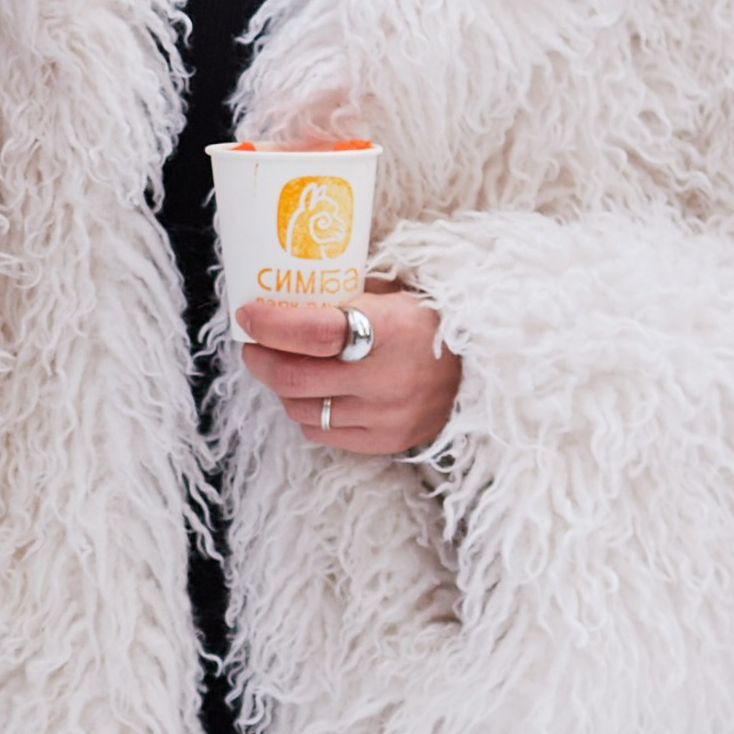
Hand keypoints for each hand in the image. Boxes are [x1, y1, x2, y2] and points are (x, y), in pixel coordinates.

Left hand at [236, 285, 459, 455]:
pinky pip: (323, 433)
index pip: (313, 331)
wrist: (486, 366)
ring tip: (286, 366)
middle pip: (295, 377)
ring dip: (283, 387)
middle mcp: (388, 379)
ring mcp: (388, 416)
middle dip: (261, 359)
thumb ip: (346, 294)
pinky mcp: (388, 441)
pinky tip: (315, 393)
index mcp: (392, 329)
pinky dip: (308, 412)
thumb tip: (284, 292)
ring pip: (302, 409)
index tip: (248, 315)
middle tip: (254, 344)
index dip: (271, 324)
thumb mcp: (395, 292)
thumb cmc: (431, 319)